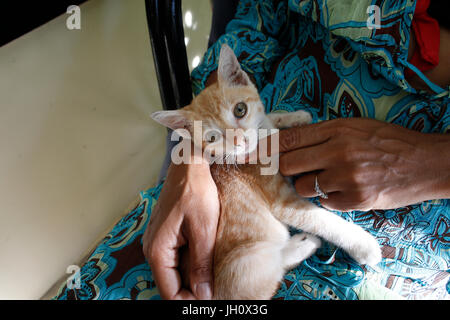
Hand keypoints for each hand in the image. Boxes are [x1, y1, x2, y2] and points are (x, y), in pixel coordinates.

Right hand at [142, 156, 219, 298]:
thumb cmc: (196, 190)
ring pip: (175, 272)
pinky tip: (207, 261)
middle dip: (193, 290)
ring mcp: (159, 241)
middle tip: (217, 289)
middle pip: (171, 283)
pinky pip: (177, 258)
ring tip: (215, 277)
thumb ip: (201, 264)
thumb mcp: (204, 229)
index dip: (190, 301)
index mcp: (157, 250)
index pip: (169, 291)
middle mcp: (153, 248)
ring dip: (193, 278)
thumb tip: (204, 294)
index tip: (211, 299)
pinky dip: (192, 264)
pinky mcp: (167, 235)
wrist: (189, 164)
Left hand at [277, 118, 449, 210]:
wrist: (424, 163)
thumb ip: (322, 134)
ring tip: (328, 177)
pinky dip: (327, 197)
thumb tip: (287, 141)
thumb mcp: (355, 126)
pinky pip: (322, 202)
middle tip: (297, 167)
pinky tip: (343, 188)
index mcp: (337, 130)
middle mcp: (338, 152)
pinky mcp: (354, 200)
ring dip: (307, 184)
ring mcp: (346, 178)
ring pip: (302, 186)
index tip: (245, 155)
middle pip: (288, 165)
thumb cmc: (388, 141)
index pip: (288, 139)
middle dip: (286, 168)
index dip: (263, 148)